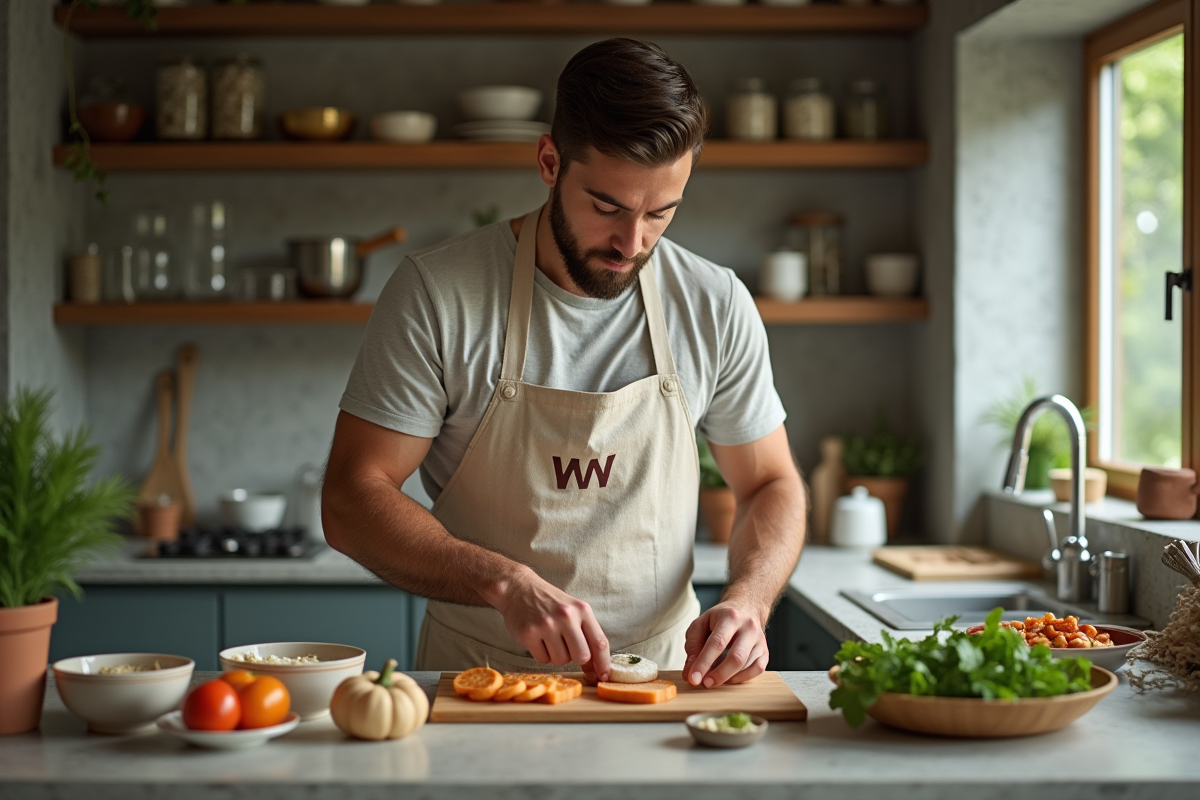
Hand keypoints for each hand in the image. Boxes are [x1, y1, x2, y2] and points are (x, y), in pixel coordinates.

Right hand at [492, 569, 610, 680]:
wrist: (519, 589)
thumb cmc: (550, 603)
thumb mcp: (573, 610)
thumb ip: (586, 634)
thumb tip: (595, 666)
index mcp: (582, 610)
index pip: (599, 642)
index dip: (603, 663)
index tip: (603, 676)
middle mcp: (566, 616)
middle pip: (581, 656)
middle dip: (575, 658)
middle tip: (566, 646)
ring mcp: (547, 625)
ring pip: (561, 661)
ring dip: (556, 655)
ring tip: (549, 638)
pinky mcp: (529, 633)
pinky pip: (542, 659)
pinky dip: (541, 654)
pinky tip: (538, 639)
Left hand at [683, 601, 768, 687]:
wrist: (745, 608)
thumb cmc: (719, 619)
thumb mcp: (701, 623)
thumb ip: (693, 645)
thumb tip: (690, 670)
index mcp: (730, 616)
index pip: (717, 643)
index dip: (704, 662)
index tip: (693, 678)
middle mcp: (748, 627)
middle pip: (736, 657)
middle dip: (718, 674)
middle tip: (704, 684)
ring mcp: (760, 640)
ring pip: (746, 666)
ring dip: (727, 677)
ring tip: (713, 679)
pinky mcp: (765, 651)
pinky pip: (756, 670)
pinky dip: (741, 678)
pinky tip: (728, 677)